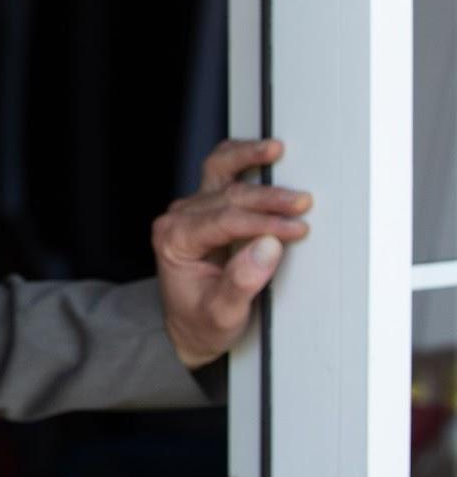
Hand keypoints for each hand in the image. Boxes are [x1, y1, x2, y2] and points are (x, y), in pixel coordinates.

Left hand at [152, 139, 310, 368]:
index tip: (294, 228)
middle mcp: (179, 219)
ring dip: (249, 159)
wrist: (187, 326)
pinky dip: (240, 157)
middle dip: (267, 198)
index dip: (261, 223)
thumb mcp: (222, 314)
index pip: (223, 221)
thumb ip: (241, 282)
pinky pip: (220, 171)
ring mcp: (192, 209)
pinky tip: (261, 151)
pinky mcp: (206, 206)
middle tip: (301, 204)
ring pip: (219, 173)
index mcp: (174, 241)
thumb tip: (267, 246)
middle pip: (226, 196)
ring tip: (275, 150)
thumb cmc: (200, 321)